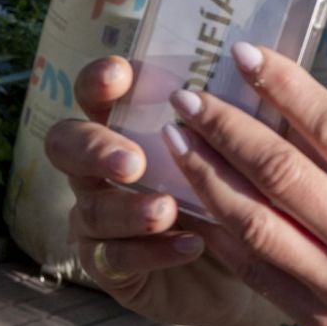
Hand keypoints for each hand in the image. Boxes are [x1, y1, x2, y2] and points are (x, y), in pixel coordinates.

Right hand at [43, 57, 282, 325]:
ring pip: (91, 209)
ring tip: (166, 211)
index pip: (98, 93)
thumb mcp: (250, 151)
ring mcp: (101, 219)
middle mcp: (103, 168)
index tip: (121, 74)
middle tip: (133, 161)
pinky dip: (152, 252)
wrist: (260, 265)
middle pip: (66, 144)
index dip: (100, 80)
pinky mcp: (111, 267)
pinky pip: (115, 259)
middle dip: (94, 147)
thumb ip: (240, 114)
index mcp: (131, 125)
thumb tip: (257, 58)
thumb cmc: (251, 190)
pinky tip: (190, 245)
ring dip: (128, 209)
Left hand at [157, 42, 326, 325]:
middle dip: (228, 128)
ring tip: (179, 143)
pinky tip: (196, 205)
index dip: (285, 88)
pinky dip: (221, 234)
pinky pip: (256, 273)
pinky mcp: (322, 325)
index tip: (247, 56)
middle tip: (192, 99)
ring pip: (256, 222)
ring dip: (209, 176)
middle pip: (283, 172)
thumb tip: (297, 121)